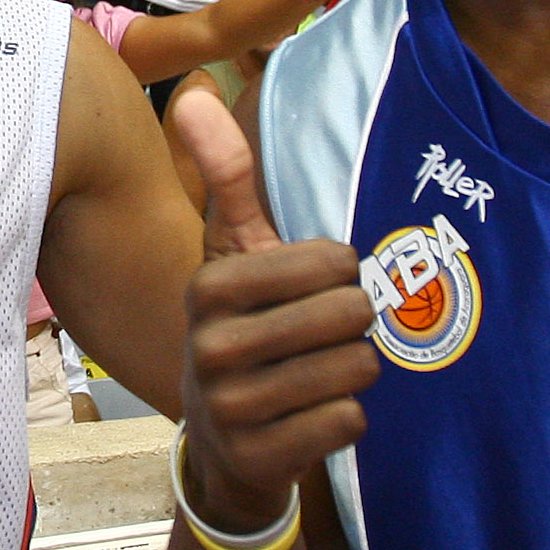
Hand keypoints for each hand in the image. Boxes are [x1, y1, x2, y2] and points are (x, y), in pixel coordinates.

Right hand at [167, 84, 379, 530]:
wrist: (226, 442)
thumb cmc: (247, 328)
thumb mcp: (235, 253)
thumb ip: (227, 176)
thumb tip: (192, 93)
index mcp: (209, 287)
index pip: (332, 262)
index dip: (345, 273)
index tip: (321, 285)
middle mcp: (210, 346)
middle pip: (350, 315)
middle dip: (356, 324)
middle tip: (328, 334)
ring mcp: (230, 406)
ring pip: (356, 369)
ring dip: (357, 371)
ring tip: (324, 371)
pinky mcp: (259, 456)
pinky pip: (349, 420)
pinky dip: (349, 416)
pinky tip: (318, 413)